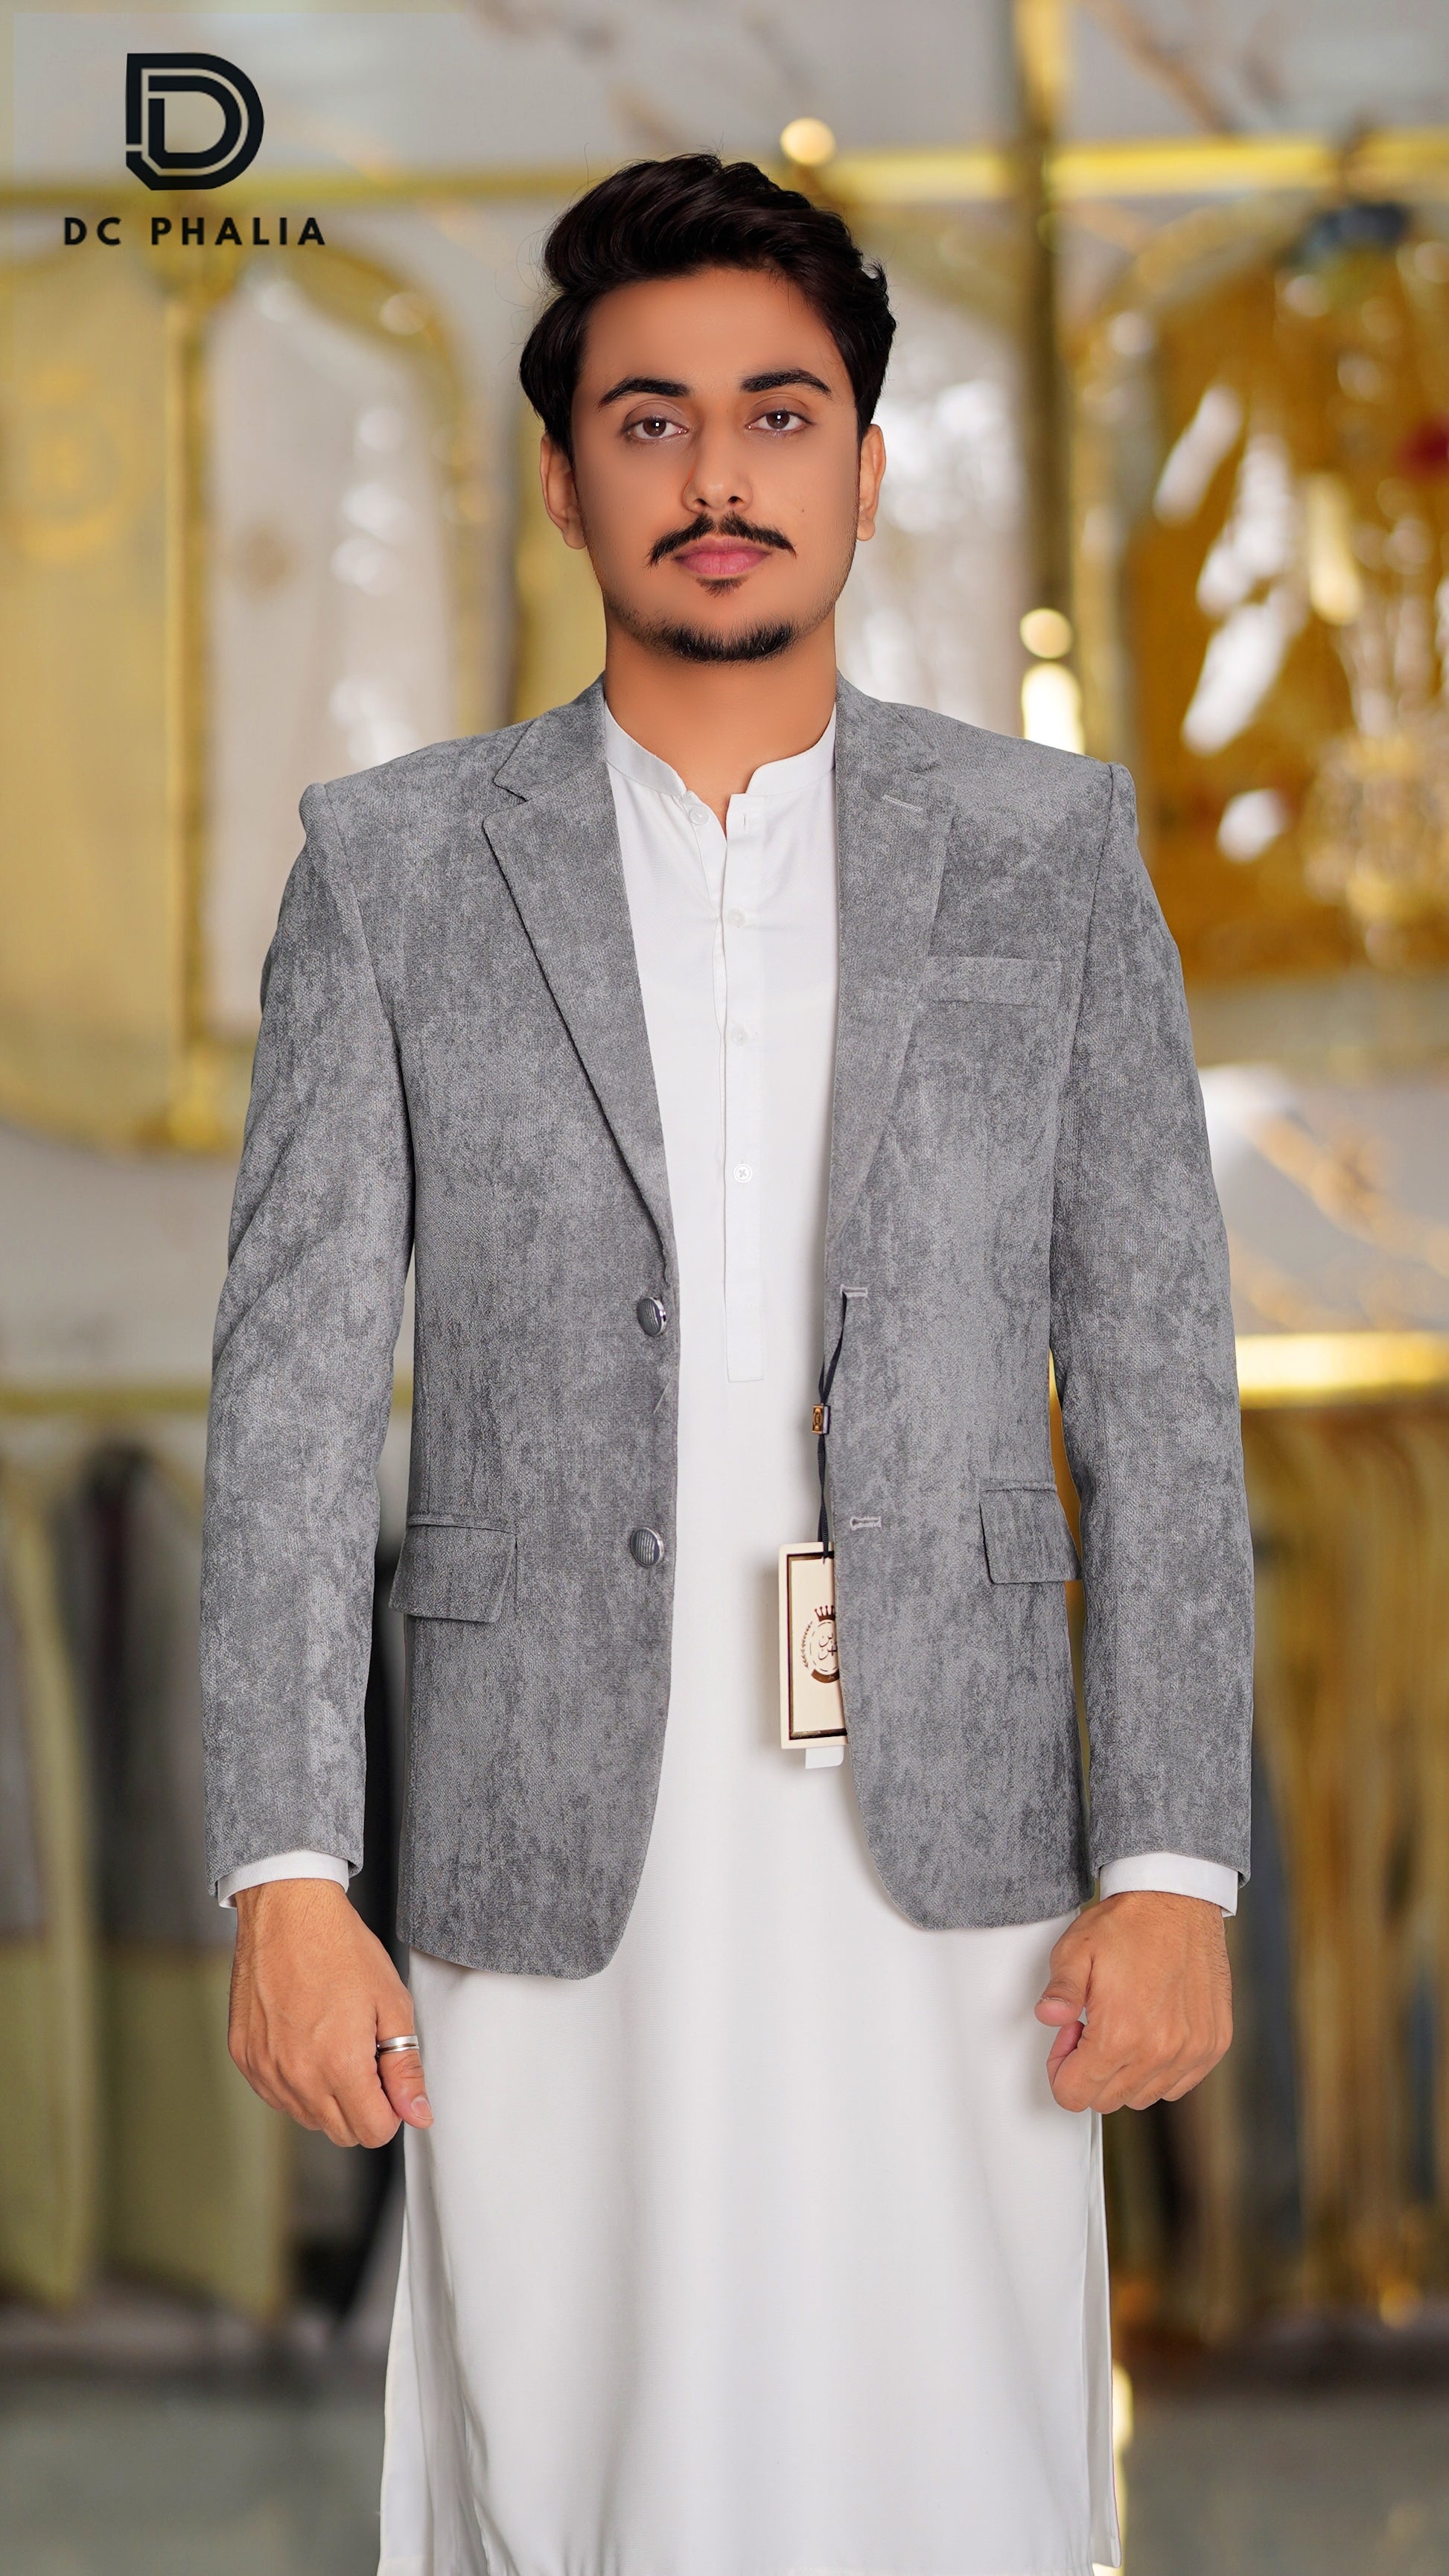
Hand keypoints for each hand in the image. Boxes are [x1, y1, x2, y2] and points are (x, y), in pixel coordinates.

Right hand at [228, 1879, 431, 2147]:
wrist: (286, 1912)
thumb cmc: (340, 1948)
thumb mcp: (391, 2003)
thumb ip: (406, 2068)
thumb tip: (418, 2114)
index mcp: (339, 2065)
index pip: (373, 2132)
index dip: (391, 2109)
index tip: (389, 2077)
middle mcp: (297, 2076)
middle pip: (341, 2132)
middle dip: (363, 2106)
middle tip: (365, 2055)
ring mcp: (265, 2070)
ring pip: (308, 2118)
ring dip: (328, 2095)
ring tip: (334, 2041)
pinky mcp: (245, 2058)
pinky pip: (277, 2095)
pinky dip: (296, 2081)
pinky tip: (306, 2040)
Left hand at [1034, 1889, 1231, 2113]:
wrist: (1180, 1901)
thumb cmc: (1130, 1923)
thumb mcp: (1076, 1950)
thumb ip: (1059, 1992)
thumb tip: (1047, 2017)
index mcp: (1120, 2034)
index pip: (1075, 2095)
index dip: (1061, 2069)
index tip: (1069, 2036)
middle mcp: (1159, 2051)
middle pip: (1107, 2100)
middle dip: (1089, 2070)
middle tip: (1092, 2025)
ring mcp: (1191, 2051)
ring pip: (1143, 2097)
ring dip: (1125, 2072)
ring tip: (1124, 2025)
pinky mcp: (1213, 2045)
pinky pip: (1178, 2085)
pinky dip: (1159, 2070)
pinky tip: (1151, 2032)